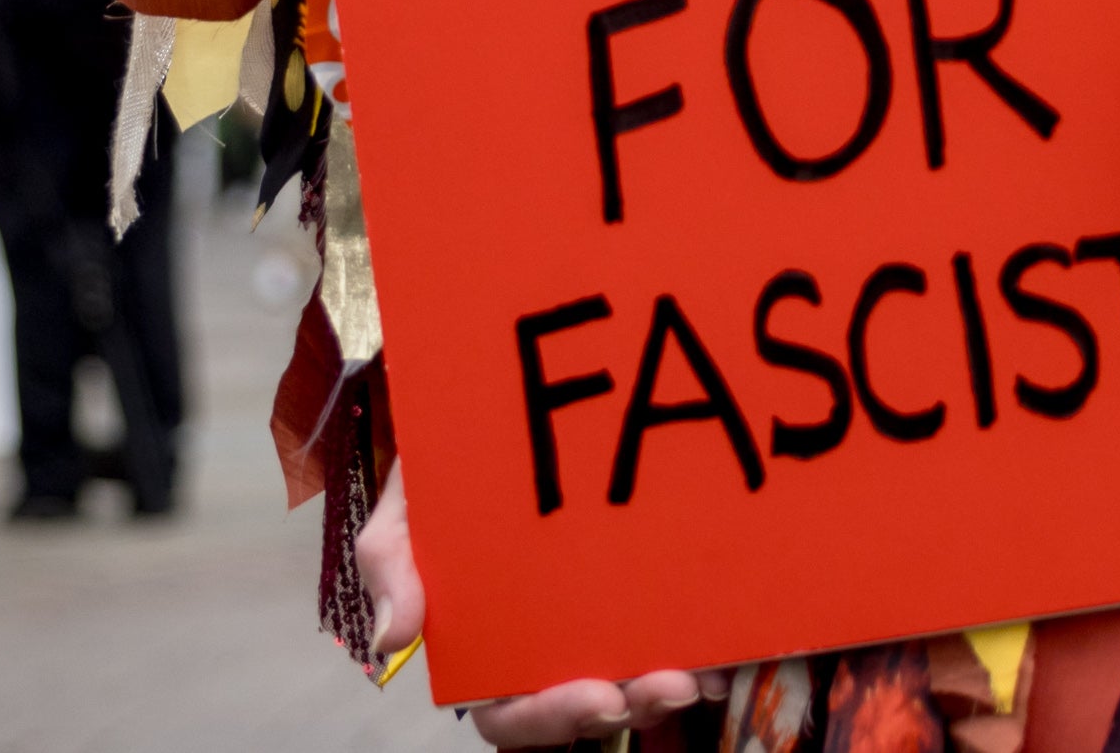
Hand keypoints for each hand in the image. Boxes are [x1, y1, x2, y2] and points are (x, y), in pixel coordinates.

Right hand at [358, 461, 709, 745]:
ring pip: (637, 677)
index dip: (554, 717)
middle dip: (631, 705)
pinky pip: (675, 627)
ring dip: (673, 684)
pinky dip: (704, 643)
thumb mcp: (406, 504)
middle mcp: (545, 642)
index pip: (510, 711)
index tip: (599, 696)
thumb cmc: (445, 465)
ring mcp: (598, 614)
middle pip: (586, 705)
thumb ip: (390, 561)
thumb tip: (392, 637)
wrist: (491, 401)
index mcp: (487, 643)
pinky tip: (730, 640)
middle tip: (671, 686)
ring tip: (707, 670)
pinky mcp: (641, 582)